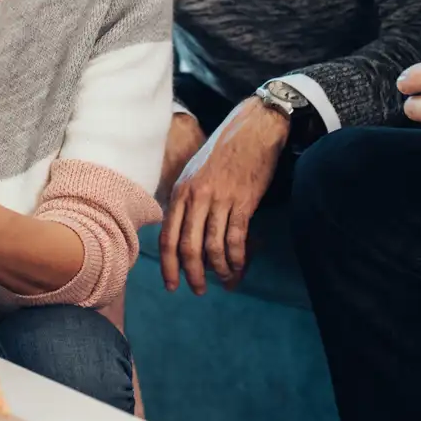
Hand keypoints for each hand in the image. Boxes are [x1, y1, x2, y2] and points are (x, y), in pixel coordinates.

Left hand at [161, 98, 286, 293]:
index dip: (168, 266)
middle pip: (188, 247)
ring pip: (214, 246)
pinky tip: (239, 266)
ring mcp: (220, 199)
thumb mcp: (193, 173)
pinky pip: (236, 238)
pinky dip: (237, 257)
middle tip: (199, 290)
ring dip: (219, 269)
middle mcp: (196, 197)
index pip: (168, 237)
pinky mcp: (243, 201)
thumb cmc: (223, 152)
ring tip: (225, 280)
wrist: (253, 130)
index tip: (172, 285)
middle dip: (193, 274)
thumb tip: (183, 233)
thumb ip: (186, 200)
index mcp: (180, 192)